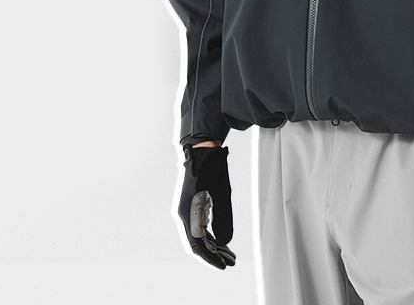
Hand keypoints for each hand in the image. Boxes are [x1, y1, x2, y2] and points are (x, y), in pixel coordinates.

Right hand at [177, 144, 236, 268]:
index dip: (210, 258)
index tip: (224, 266)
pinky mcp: (190, 205)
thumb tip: (225, 241)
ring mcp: (185, 210)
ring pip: (198, 236)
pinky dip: (210, 235)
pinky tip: (222, 239)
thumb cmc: (212, 168)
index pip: (197, 245)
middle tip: (231, 261)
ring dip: (213, 245)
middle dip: (214, 254)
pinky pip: (198, 227)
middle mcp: (182, 214)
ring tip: (230, 253)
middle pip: (197, 243)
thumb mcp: (222, 193)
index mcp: (187, 213)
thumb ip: (223, 218)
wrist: (201, 147)